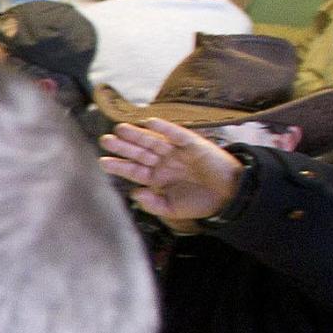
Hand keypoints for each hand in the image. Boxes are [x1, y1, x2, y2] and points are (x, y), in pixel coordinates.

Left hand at [98, 120, 241, 227]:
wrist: (229, 196)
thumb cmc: (200, 203)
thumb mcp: (172, 209)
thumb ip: (152, 203)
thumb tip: (134, 193)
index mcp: (157, 178)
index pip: (133, 170)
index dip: (118, 165)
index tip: (102, 161)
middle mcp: (164, 163)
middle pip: (139, 152)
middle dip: (122, 146)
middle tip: (105, 139)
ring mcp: (177, 152)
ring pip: (153, 141)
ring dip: (137, 135)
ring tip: (120, 129)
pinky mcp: (193, 144)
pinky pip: (177, 134)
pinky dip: (164, 128)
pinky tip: (150, 123)